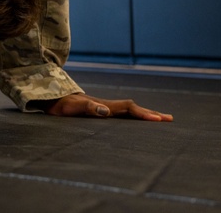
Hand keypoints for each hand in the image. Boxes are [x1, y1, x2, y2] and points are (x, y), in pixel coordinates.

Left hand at [39, 93, 172, 120]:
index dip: (143, 114)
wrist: (50, 98)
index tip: (158, 120)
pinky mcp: (99, 112)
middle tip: (170, 119)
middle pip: (133, 108)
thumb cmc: (60, 104)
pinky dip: (133, 117)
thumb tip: (106, 112)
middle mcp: (107, 106)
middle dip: (151, 113)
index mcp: (104, 105)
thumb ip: (88, 108)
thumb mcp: (72, 107)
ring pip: (129, 111)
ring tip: (160, 119)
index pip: (128, 108)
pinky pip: (121, 115)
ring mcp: (104, 108)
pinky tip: (135, 122)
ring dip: (144, 114)